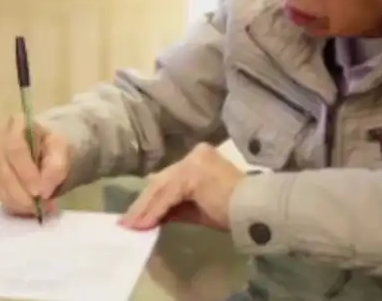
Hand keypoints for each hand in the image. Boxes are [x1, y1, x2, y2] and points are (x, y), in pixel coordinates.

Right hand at [0, 114, 70, 216]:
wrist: (45, 148)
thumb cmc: (52, 145)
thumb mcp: (62, 150)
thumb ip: (57, 166)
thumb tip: (45, 190)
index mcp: (16, 123)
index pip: (15, 148)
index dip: (26, 172)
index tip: (41, 192)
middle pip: (3, 169)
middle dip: (21, 192)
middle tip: (39, 207)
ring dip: (17, 201)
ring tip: (37, 209)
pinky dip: (12, 203)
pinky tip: (27, 208)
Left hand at [120, 143, 244, 230]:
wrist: (255, 210)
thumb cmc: (233, 210)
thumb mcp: (198, 207)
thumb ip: (177, 207)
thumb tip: (154, 216)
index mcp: (197, 158)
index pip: (167, 178)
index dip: (150, 198)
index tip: (135, 216)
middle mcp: (193, 155)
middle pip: (160, 181)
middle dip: (142, 204)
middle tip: (126, 223)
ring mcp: (192, 163)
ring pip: (160, 188)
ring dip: (144, 210)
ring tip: (131, 227)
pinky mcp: (192, 176)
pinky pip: (167, 196)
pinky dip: (154, 211)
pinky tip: (144, 224)